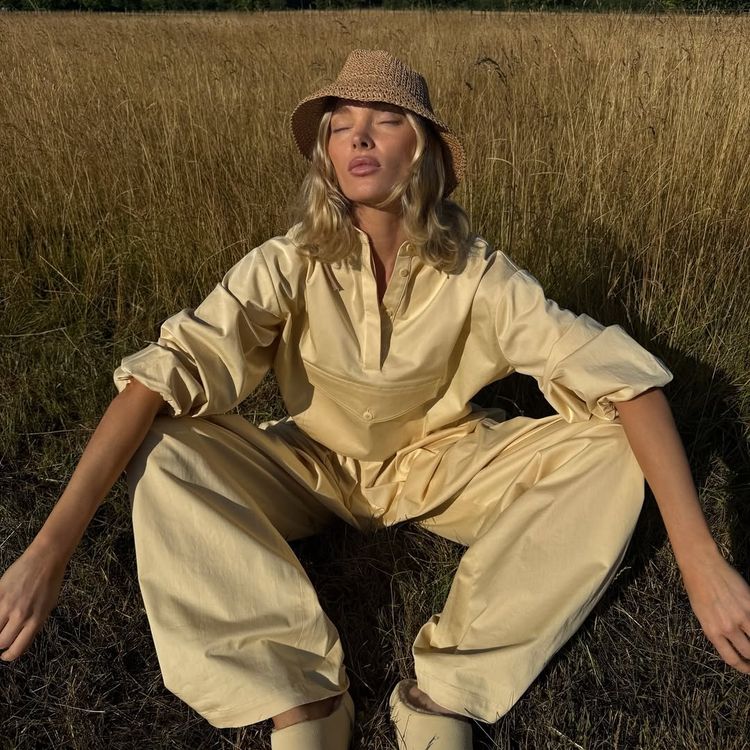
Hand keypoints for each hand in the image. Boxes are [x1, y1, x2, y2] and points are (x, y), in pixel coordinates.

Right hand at [0, 544, 66, 661]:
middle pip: (1, 642)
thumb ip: (34, 624)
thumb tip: (20, 641)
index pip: (17, 649)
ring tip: (0, 625)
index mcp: (36, 620)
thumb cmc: (50, 582)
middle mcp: (21, 615)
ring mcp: (8, 604)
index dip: (8, 655)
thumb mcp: (48, 607)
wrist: (46, 559)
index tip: (4, 655)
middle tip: (0, 639)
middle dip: (0, 644)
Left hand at [680, 552, 749, 673]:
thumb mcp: (701, 614)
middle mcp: (727, 626)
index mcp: (712, 631)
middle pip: (749, 652)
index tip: (748, 669)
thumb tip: (731, 641)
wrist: (702, 566)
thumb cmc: (697, 588)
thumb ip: (716, 629)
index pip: (731, 658)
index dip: (743, 667)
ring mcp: (741, 615)